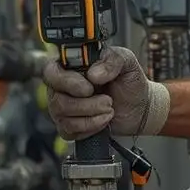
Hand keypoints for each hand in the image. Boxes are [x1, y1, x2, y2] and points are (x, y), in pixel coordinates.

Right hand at [42, 45, 168, 140]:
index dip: (68, 82)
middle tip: (107, 100)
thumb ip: (112, 59)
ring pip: (62, 115)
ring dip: (91, 115)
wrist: (139, 107)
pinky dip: (90, 127)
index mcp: (71, 65)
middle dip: (86, 103)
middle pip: (57, 98)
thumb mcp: (126, 61)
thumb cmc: (128, 82)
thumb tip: (94, 74)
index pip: (51, 71)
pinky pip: (68, 130)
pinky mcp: (68, 126)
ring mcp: (63, 107)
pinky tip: (102, 120)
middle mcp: (62, 86)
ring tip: (109, 109)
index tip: (90, 88)